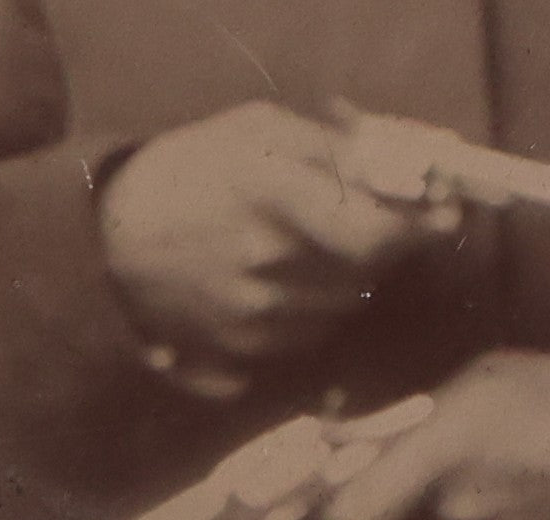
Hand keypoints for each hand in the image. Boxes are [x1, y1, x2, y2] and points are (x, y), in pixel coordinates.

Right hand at [99, 101, 461, 399]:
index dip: (419, 227)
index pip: (374, 231)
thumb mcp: (256, 131)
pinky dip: (310, 311)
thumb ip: (334, 150)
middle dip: (382, 248)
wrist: (104, 241)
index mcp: (265, 196)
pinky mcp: (240, 358)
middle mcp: (262, 264)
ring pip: (342, 308)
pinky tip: (275, 284)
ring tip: (302, 249)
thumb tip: (409, 169)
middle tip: (367, 221)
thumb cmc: (188, 173)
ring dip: (345, 280)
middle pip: (367, 273)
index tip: (445, 214)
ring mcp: (251, 319)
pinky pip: (308, 337)